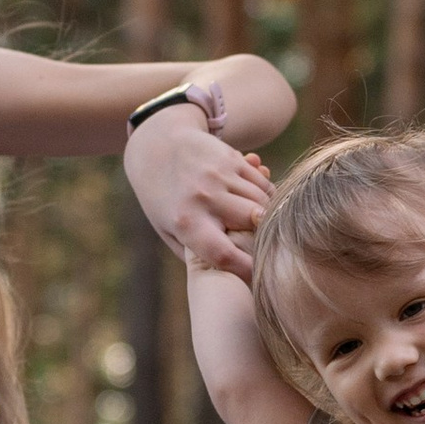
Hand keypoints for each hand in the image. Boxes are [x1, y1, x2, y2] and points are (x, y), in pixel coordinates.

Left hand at [124, 110, 274, 277]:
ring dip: (266, 217)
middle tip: (262, 246)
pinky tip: (257, 204)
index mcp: (186, 223)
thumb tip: (228, 278)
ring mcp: (220, 176)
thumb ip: (195, 255)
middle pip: (254, 224)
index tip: (257, 278)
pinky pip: (263, 185)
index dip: (246, 270)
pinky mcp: (232, 159)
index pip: (225, 254)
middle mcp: (204, 198)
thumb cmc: (162, 198)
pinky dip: (267, 197)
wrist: (157, 144)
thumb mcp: (167, 230)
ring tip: (258, 226)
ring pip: (263, 203)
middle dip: (262, 238)